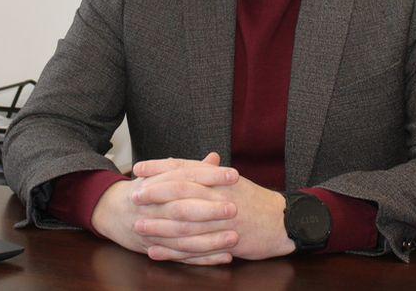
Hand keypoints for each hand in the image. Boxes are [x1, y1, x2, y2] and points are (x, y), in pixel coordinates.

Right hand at [91, 153, 240, 264]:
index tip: (233, 175)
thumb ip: (190, 168)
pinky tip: (225, 257)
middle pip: (182, 208)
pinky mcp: (155, 249)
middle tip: (234, 208)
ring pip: (183, 237)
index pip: (185, 177)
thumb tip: (215, 158)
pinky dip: (203, 259)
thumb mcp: (162, 175)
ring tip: (234, 238)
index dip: (209, 176)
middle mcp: (152, 207)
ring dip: (209, 240)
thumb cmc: (145, 191)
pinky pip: (182, 256)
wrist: (111, 211)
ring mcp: (152, 230)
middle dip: (209, 210)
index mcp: (155, 184)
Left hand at [133, 157, 295, 260]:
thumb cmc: (254, 200)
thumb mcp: (231, 182)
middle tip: (133, 195)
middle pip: (181, 189)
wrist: (283, 222)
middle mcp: (218, 194)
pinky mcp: (224, 240)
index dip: (159, 167)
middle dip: (154, 192)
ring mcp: (221, 218)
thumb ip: (206, 172)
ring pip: (184, 220)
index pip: (184, 167)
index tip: (138, 168)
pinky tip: (154, 252)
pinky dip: (172, 251)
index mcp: (218, 178)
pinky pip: (193, 247)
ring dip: (158, 224)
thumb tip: (183, 163)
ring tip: (137, 225)